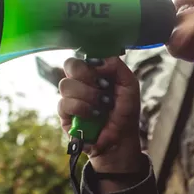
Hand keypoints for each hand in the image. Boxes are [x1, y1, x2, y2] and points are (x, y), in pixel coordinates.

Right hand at [57, 56, 143, 171]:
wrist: (120, 139)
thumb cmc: (125, 112)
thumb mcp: (129, 85)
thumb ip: (116, 66)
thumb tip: (96, 62)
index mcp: (93, 71)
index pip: (83, 54)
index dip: (92, 61)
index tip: (104, 72)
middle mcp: (80, 82)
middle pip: (70, 64)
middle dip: (87, 75)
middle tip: (102, 87)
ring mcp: (70, 97)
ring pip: (66, 84)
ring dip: (87, 95)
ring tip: (101, 106)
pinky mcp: (64, 114)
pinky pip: (64, 103)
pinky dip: (82, 108)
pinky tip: (94, 115)